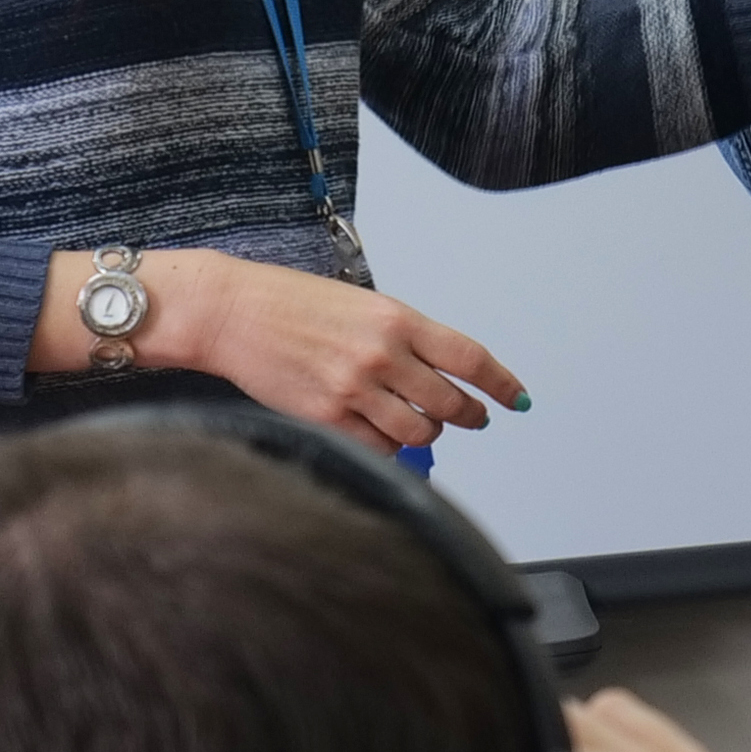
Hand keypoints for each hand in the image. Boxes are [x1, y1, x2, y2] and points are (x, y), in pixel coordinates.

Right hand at [45, 250, 526, 452]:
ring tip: (420, 423)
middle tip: (472, 417)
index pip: (469, 357)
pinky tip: (381, 432)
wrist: (233, 313)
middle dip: (467, 415)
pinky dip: (388, 446)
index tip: (517, 398)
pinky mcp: (328, 418)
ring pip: (418, 431)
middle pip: (450, 402)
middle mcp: (383, 354)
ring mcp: (356, 389)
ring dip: (425, 431)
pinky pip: (378, 447)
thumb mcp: (359, 305)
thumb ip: (401, 338)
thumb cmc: (292, 304)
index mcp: (397, 318)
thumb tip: (438, 375)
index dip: (501, 383)